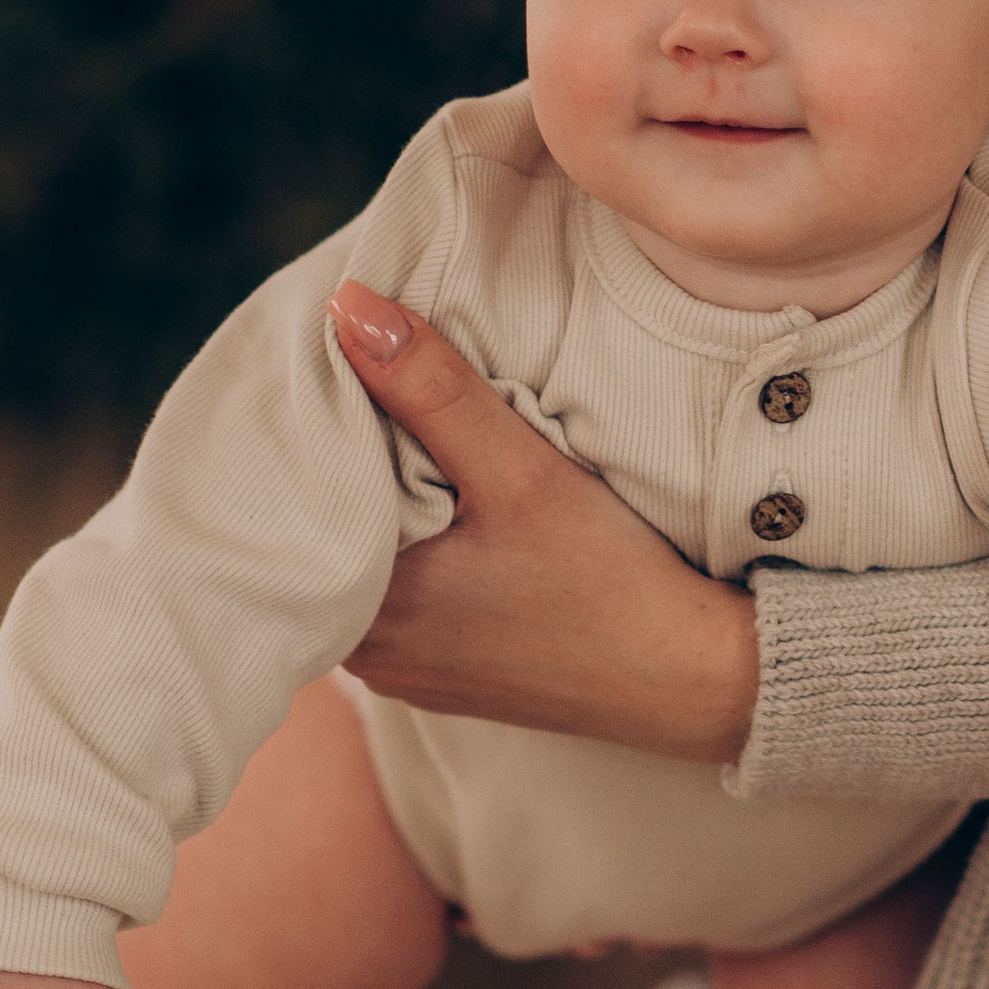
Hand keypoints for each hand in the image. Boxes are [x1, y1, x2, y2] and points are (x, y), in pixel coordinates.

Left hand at [331, 277, 759, 762]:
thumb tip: (349, 308)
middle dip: (343, 467)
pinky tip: (446, 514)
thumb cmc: (608, 580)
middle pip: (326, 536)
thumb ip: (432, 390)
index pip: (298, 501)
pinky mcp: (446, 677)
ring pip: (362, 569)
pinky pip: (399, 602)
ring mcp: (405, 673)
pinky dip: (411, 554)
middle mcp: (366, 656)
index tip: (328, 369)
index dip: (311, 430)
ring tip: (401, 441)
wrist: (690, 680)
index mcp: (363, 610)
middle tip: (361, 386)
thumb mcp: (521, 470)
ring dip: (380, 514)